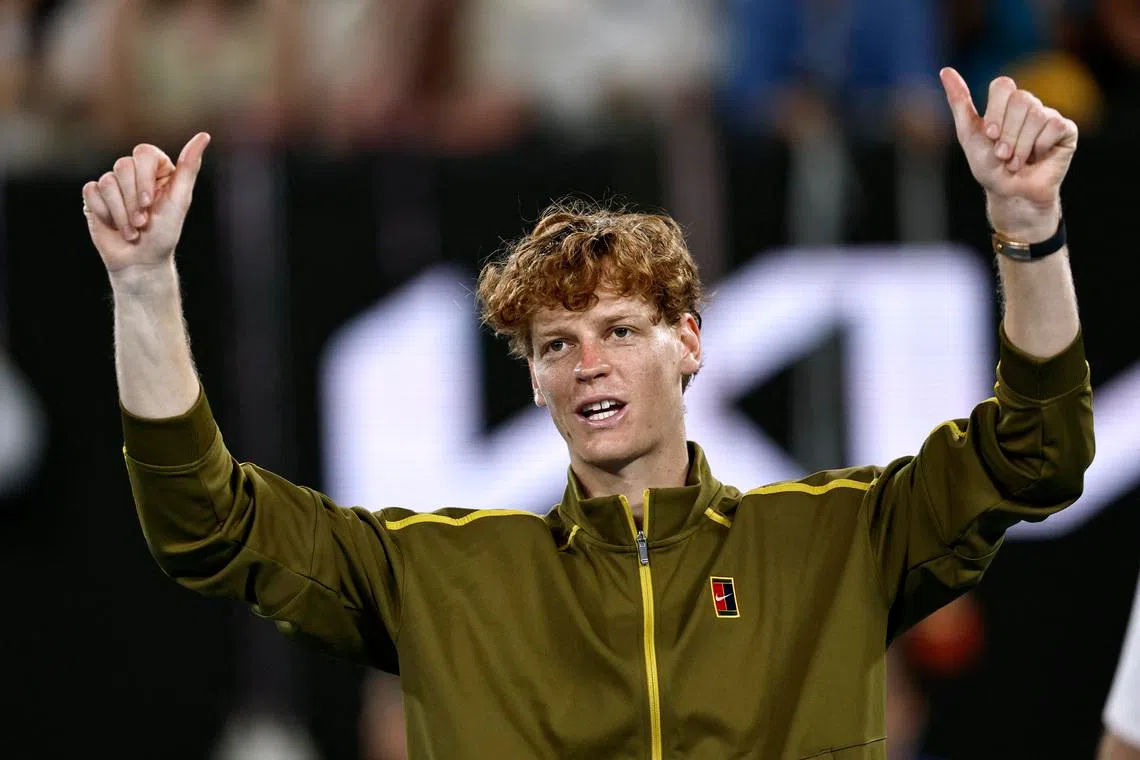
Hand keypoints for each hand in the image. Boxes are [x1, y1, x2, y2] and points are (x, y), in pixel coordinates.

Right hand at [82, 132, 210, 275]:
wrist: (141, 261)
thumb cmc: (164, 233)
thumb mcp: (180, 200)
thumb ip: (189, 166)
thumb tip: (204, 136)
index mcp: (157, 169)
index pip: (143, 152)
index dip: (143, 179)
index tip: (150, 203)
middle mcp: (134, 173)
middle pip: (123, 166)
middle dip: (133, 201)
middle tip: (143, 222)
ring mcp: (113, 183)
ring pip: (107, 182)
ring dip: (121, 213)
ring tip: (133, 230)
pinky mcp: (95, 196)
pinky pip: (92, 191)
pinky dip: (105, 213)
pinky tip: (115, 226)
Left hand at [940, 67, 1077, 240]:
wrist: (1010, 194)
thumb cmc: (989, 167)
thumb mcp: (969, 135)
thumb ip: (960, 102)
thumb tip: (945, 70)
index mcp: (1005, 103)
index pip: (1003, 85)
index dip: (996, 112)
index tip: (990, 135)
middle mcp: (1028, 105)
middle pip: (1021, 100)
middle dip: (1007, 134)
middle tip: (1002, 155)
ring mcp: (1048, 115)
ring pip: (1038, 114)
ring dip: (1021, 145)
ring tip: (1015, 161)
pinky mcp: (1066, 129)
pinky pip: (1054, 126)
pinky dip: (1040, 147)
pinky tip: (1037, 158)